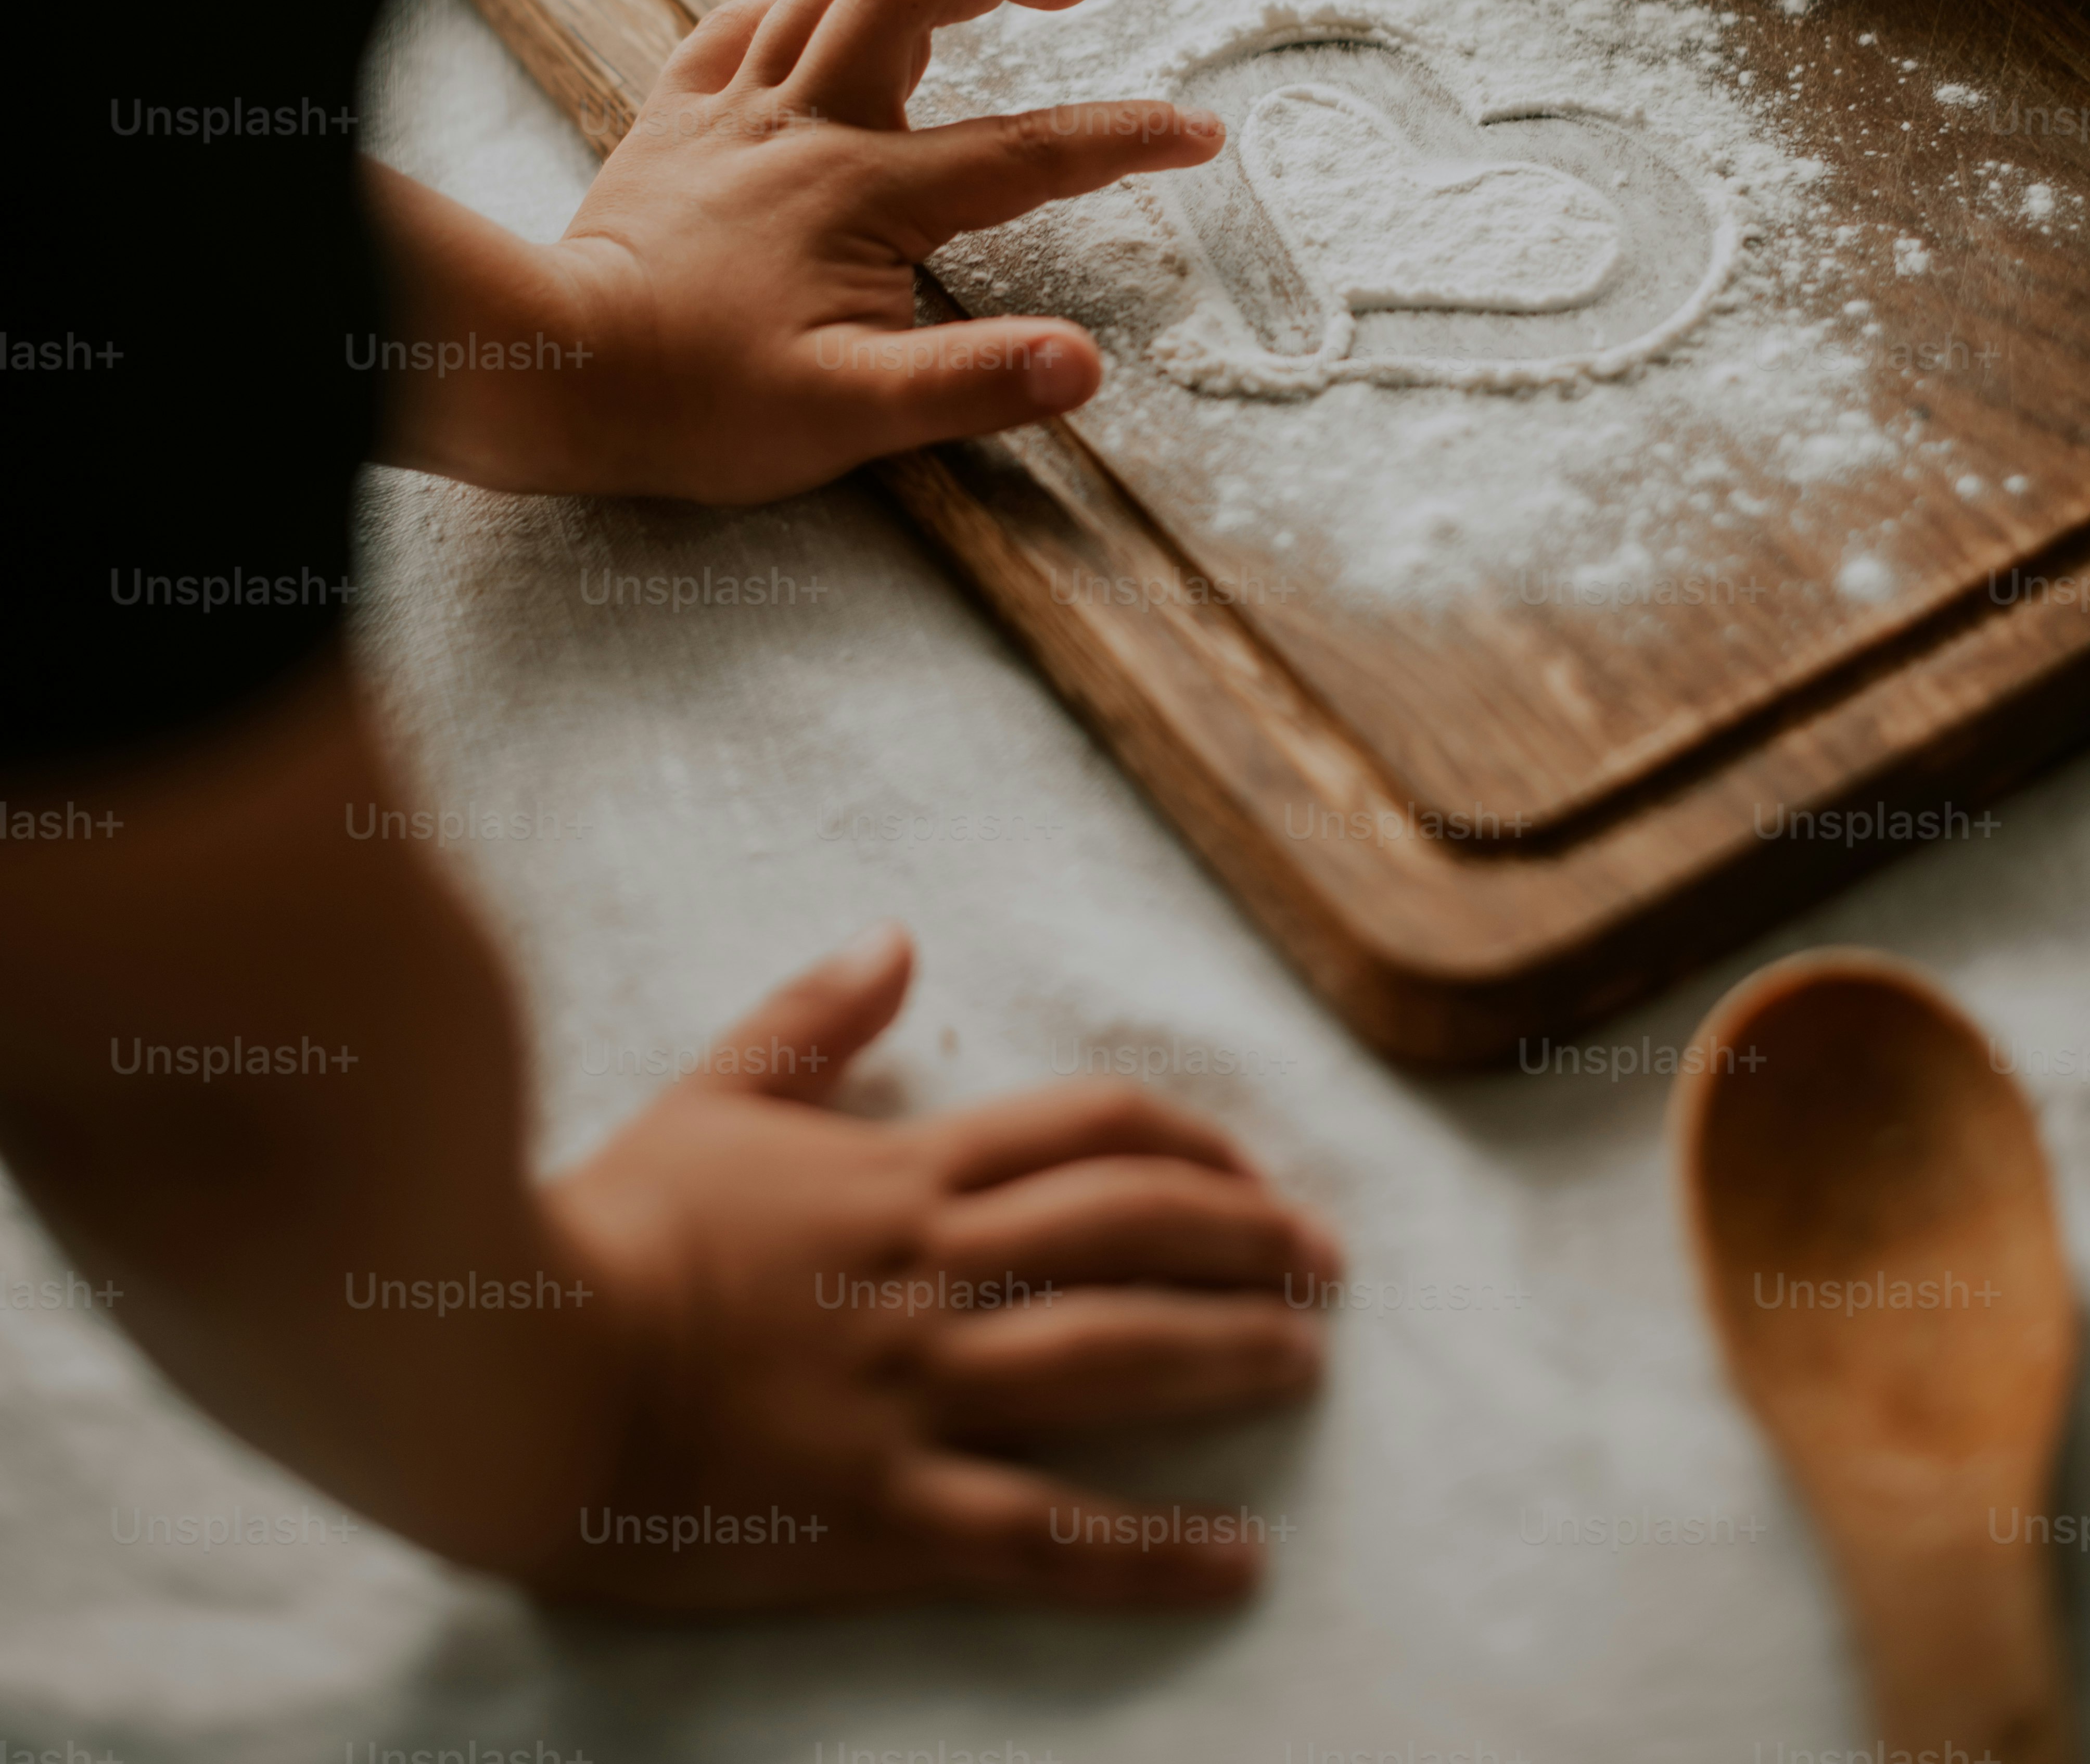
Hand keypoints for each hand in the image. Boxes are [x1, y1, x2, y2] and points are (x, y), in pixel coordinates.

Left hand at [369, 0, 1223, 503]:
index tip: (1198, 132)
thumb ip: (972, 383)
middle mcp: (802, 127)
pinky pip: (737, 25)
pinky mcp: (672, 124)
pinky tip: (814, 11)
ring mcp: (731, 116)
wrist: (550, 369)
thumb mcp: (850, 416)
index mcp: (865, 192)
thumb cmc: (694, 404)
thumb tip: (1080, 364)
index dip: (1125, 139)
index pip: (1026, 153)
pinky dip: (793, 0)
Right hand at [534, 925, 1341, 1614]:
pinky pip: (1043, 1535)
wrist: (514, 1355)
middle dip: (1248, 1239)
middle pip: (1132, 1232)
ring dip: (1230, 1356)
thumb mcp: (712, 1096)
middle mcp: (930, 1273)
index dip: (1194, 1143)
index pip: (1090, 1132)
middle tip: (1327, 1264)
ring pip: (1113, 1361)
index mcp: (897, 1176)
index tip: (1255, 1171)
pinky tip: (1236, 1561)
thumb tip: (897, 938)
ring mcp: (911, 1393)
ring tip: (1311, 1362)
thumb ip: (812, 1021)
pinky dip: (1151, 1554)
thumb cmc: (607, 1225)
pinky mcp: (881, 1512)